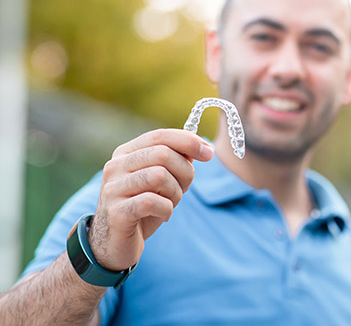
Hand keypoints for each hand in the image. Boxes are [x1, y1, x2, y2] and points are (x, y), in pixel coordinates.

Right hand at [88, 129, 212, 270]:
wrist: (114, 244)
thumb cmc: (142, 209)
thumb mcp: (161, 182)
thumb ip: (175, 162)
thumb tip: (201, 146)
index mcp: (126, 153)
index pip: (160, 135)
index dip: (188, 141)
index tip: (209, 153)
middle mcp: (116, 166)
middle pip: (163, 154)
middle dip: (184, 172)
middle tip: (184, 189)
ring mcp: (113, 188)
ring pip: (159, 176)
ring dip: (175, 192)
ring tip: (170, 203)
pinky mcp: (116, 212)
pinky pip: (152, 202)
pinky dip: (167, 209)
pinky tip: (163, 215)